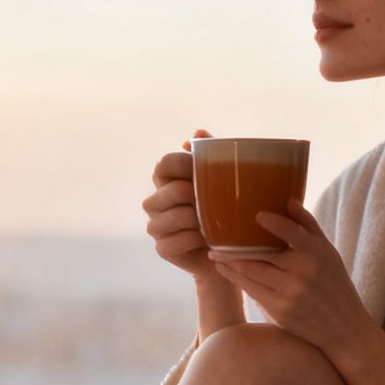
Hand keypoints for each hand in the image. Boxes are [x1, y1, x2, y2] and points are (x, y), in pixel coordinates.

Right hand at [143, 128, 221, 279]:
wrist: (228, 251)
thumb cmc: (224, 210)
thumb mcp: (223, 181)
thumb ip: (211, 155)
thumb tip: (198, 132)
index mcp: (166, 180)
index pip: (165, 163)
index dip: (185, 164)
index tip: (205, 171)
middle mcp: (155, 201)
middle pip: (170, 190)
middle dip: (195, 195)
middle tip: (213, 202)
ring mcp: (156, 226)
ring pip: (175, 216)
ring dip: (198, 219)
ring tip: (213, 223)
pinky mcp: (163, 249)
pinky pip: (177, 241)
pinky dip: (196, 240)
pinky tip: (208, 241)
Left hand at [206, 199, 375, 357]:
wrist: (343, 328)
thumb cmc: (335, 284)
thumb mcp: (328, 253)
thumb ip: (308, 226)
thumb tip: (288, 200)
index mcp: (318, 253)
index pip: (293, 232)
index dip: (273, 223)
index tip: (256, 215)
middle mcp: (304, 273)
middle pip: (263, 254)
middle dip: (236, 247)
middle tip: (216, 237)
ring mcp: (290, 293)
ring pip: (252, 272)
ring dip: (229, 263)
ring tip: (214, 253)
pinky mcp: (280, 311)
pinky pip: (252, 290)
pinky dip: (236, 278)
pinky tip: (225, 270)